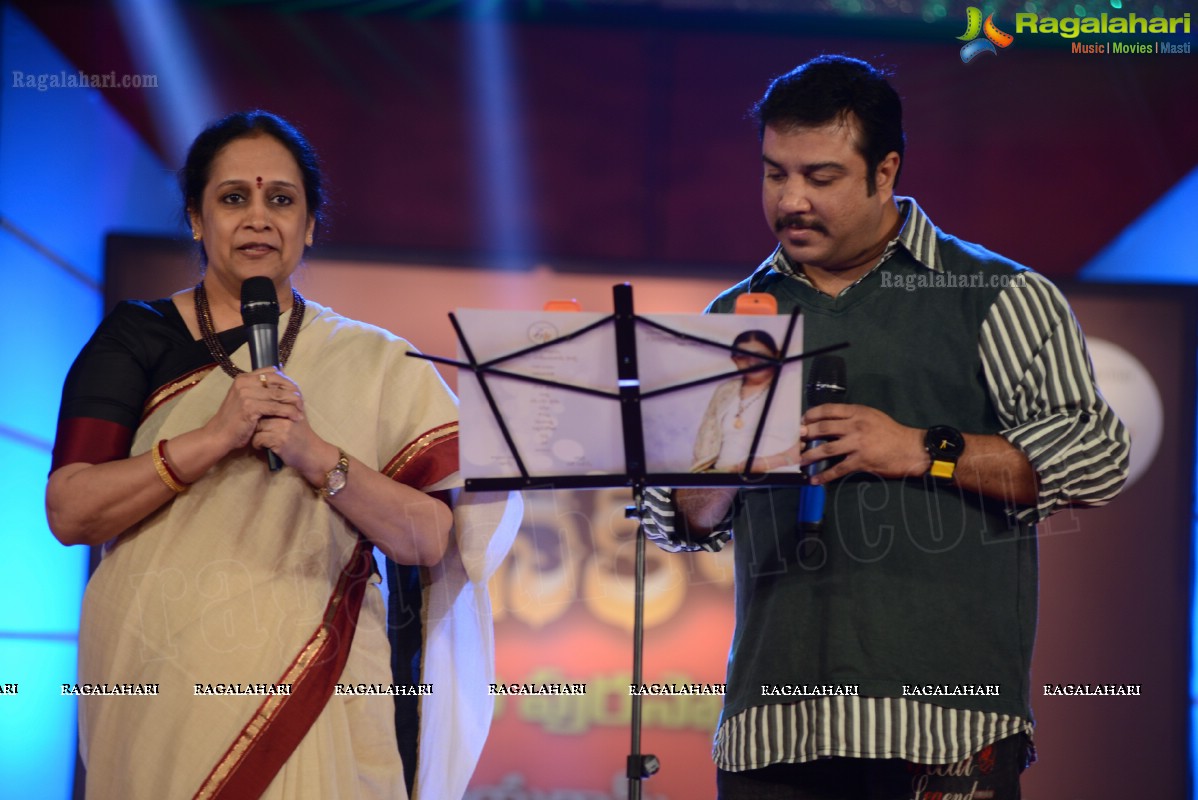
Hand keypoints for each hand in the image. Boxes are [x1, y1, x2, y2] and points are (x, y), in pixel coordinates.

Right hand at [203, 367, 305, 454]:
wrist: (218, 435)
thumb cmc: (234, 420)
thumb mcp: (244, 399)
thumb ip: (258, 390)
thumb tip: (279, 380)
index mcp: (243, 378)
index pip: (271, 372)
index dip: (285, 380)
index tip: (295, 389)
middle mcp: (244, 382)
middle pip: (277, 381)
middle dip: (292, 390)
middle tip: (302, 400)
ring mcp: (246, 394)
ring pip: (279, 395)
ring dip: (294, 402)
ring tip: (302, 409)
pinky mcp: (250, 406)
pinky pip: (276, 407)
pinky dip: (289, 412)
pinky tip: (296, 417)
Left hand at [248, 369, 336, 479]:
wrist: (313, 454)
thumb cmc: (302, 435)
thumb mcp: (298, 415)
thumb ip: (286, 404)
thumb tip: (268, 391)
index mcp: (293, 404)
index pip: (271, 396)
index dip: (261, 402)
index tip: (257, 412)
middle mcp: (288, 412)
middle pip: (261, 411)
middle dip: (255, 420)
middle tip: (254, 426)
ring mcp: (284, 426)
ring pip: (257, 425)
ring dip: (255, 433)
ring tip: (259, 437)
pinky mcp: (280, 439)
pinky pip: (258, 438)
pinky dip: (257, 444)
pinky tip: (262, 446)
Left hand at [799, 403, 929, 484]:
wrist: (911, 449)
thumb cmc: (891, 432)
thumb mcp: (872, 416)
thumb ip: (852, 417)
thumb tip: (829, 422)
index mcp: (857, 412)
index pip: (828, 410)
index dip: (811, 415)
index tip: (802, 421)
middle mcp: (856, 426)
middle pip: (823, 428)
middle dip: (806, 434)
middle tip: (797, 441)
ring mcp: (858, 444)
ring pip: (827, 449)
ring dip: (810, 456)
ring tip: (801, 460)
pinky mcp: (861, 461)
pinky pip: (838, 469)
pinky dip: (825, 475)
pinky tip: (815, 480)